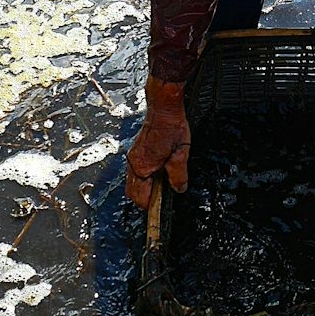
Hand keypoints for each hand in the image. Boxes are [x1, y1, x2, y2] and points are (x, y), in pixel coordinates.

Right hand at [125, 77, 190, 208]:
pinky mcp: (136, 151)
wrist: (163, 107)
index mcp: (142, 167)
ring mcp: (133, 157)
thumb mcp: (181, 154)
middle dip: (145, 199)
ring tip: (161, 184)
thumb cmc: (171, 127)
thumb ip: (179, 176)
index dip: (151, 205)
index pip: (140, 197)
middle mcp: (134, 163)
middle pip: (133, 192)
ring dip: (145, 187)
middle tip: (161, 199)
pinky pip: (136, 171)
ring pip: (133, 182)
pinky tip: (158, 171)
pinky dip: (145, 177)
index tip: (160, 208)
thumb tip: (178, 189)